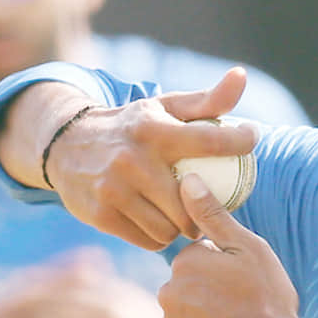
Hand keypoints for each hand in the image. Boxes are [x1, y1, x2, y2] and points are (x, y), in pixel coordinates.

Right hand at [44, 69, 257, 249]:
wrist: (66, 145)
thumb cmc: (131, 127)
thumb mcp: (164, 108)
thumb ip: (207, 100)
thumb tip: (242, 76)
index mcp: (154, 130)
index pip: (212, 140)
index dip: (240, 141)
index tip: (251, 139)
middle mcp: (133, 160)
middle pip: (192, 204)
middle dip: (204, 207)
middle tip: (205, 203)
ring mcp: (114, 189)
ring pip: (170, 229)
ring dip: (180, 226)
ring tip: (178, 214)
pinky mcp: (101, 215)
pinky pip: (148, 241)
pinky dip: (156, 236)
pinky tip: (155, 222)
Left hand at [157, 172, 302, 317]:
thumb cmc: (265, 299)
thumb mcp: (247, 249)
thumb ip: (213, 215)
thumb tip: (186, 180)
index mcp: (185, 262)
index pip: (201, 252)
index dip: (226, 263)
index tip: (244, 278)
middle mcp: (168, 292)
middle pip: (191, 280)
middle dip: (212, 286)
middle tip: (244, 300)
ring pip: (189, 309)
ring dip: (207, 312)